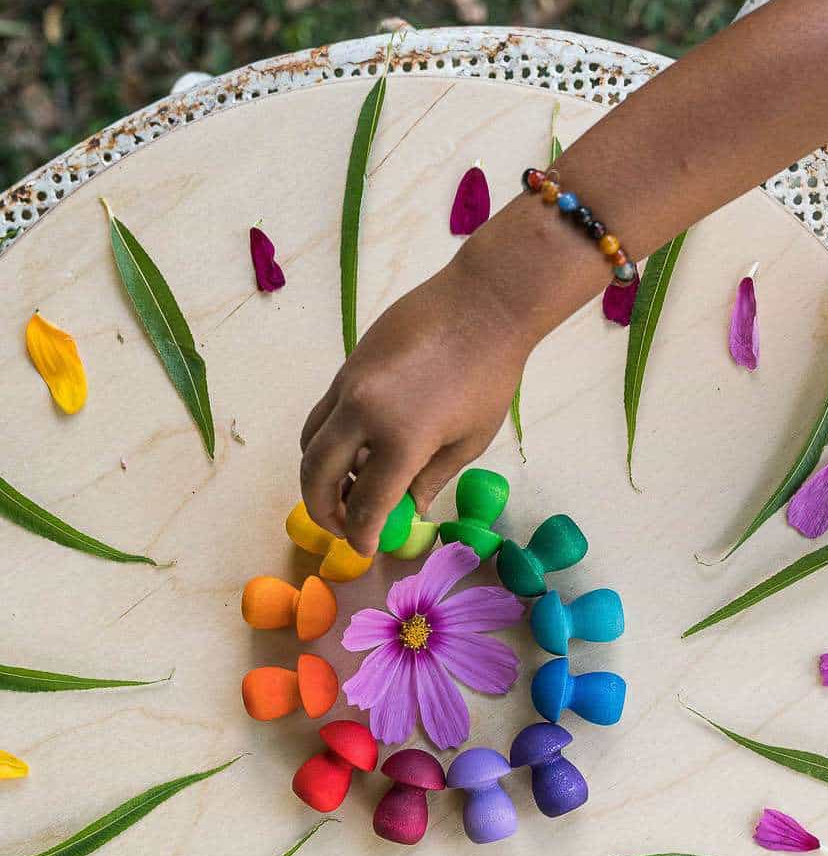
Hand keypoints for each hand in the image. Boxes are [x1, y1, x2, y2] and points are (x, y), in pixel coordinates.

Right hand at [299, 263, 527, 555]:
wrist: (483, 305)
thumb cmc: (489, 376)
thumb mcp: (468, 441)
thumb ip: (429, 479)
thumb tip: (405, 510)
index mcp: (401, 440)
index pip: (365, 504)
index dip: (361, 535)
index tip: (365, 550)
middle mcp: (363, 413)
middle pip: (316, 474)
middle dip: (322, 510)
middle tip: (341, 528)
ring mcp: (348, 385)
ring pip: (310, 441)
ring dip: (318, 474)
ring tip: (346, 492)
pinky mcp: (347, 365)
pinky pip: (324, 413)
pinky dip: (330, 441)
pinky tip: (358, 452)